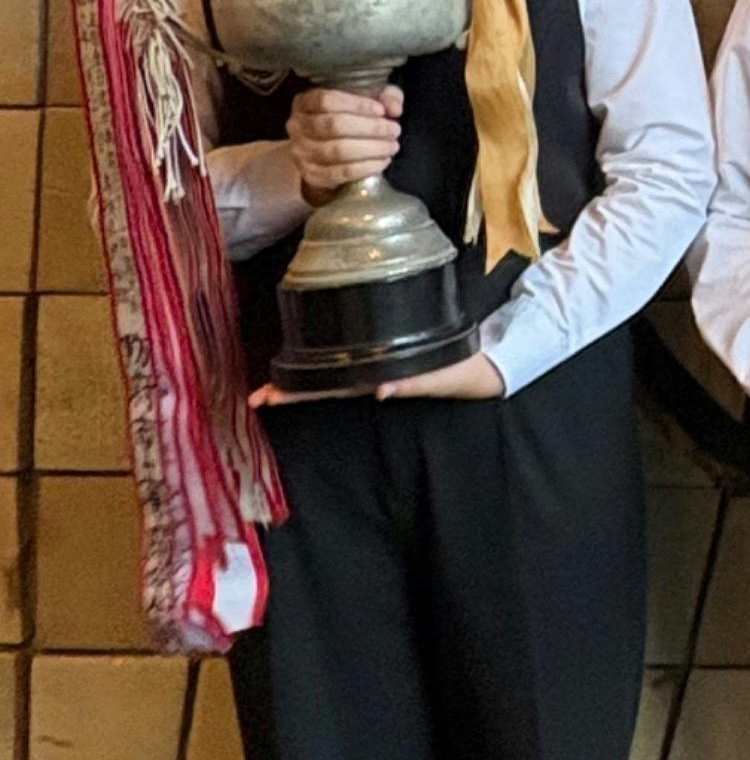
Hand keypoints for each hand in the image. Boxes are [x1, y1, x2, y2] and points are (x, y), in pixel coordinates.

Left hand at [250, 348, 507, 408]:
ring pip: (330, 377)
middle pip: (320, 384)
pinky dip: (326, 367)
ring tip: (268, 387)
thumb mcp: (440, 378)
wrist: (486, 368)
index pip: (328, 386)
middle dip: (286, 389)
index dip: (295, 391)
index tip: (264, 398)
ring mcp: (377, 371)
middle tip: (253, 397)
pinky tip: (308, 365)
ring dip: (300, 382)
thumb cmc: (463, 372)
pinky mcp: (388, 360)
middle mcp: (370, 378)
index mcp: (377, 379)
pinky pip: (351, 365)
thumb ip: (413, 384)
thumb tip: (382, 391)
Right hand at [287, 84, 402, 204]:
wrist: (331, 150)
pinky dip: (366, 167)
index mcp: (305, 101)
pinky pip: (340, 173)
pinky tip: (383, 161)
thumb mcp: (368, 98)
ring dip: (371, 149)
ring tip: (392, 146)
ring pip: (337, 151)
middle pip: (333, 125)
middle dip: (370, 128)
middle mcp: (297, 125)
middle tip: (394, 130)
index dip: (356, 105)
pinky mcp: (311, 175)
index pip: (326, 100)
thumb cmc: (350, 117)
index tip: (381, 110)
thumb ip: (384, 96)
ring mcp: (301, 152)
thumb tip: (394, 108)